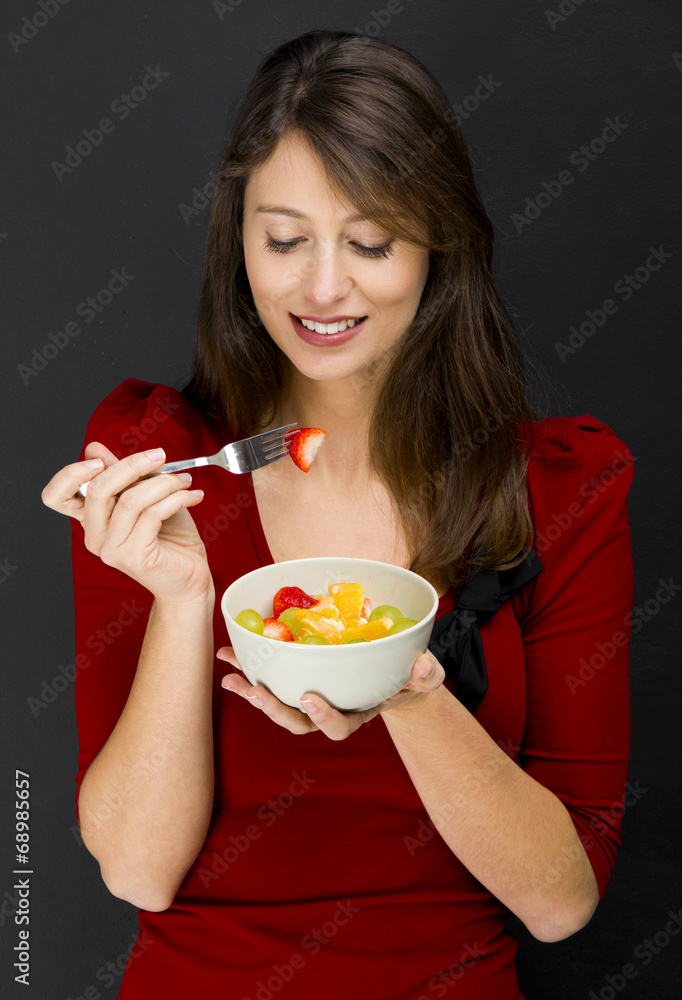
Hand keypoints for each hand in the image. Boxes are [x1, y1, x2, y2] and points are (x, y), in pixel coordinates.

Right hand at [41, 441, 213, 604]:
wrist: (190, 577)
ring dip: (164, 483)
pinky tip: (193, 496)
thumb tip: (94, 448)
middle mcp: (95, 536)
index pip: (56, 497)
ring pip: (131, 500)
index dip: (70, 474)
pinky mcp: (134, 557)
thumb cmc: (170, 537)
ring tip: (185, 480)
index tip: (101, 460)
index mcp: (91, 519)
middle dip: (132, 464)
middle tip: (160, 456)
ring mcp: (112, 549)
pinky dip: (177, 498)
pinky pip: (153, 514)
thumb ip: (122, 475)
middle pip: (99, 489)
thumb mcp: (145, 497)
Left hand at [217, 647, 445, 739]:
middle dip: (273, 709)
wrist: (394, 673)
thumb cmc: (410, 677)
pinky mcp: (296, 680)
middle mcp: (328, 711)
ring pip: (277, 704)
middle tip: (256, 691)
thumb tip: (423, 664)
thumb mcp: (424, 675)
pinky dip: (248, 667)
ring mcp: (309, 698)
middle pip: (297, 721)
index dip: (322, 717)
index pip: (338, 727)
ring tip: (230, 677)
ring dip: (251, 691)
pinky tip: (230, 652)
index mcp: (356, 713)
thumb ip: (424, 673)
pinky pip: (270, 678)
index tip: (309, 698)